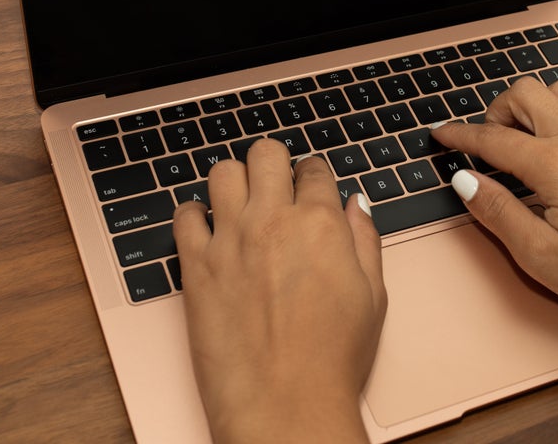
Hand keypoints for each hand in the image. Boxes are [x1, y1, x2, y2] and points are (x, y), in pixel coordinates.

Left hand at [174, 139, 385, 443]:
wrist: (284, 403)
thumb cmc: (332, 359)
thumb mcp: (373, 295)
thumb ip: (365, 239)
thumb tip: (355, 205)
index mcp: (321, 223)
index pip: (313, 168)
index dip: (313, 176)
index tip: (309, 188)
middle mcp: (273, 221)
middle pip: (266, 154)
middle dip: (273, 163)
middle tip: (274, 184)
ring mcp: (230, 241)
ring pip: (222, 172)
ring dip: (234, 181)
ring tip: (240, 203)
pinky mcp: (196, 266)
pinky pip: (184, 215)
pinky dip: (194, 215)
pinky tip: (208, 231)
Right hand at [431, 77, 557, 325]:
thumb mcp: (542, 258)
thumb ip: (499, 214)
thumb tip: (465, 182)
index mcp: (554, 165)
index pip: (492, 139)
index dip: (460, 136)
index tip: (439, 136)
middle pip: (528, 93)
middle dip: (497, 110)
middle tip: (486, 144)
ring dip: (535, 104)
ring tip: (524, 139)